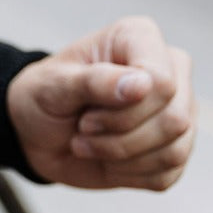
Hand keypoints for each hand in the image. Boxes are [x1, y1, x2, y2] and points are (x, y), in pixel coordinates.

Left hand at [6, 16, 194, 190]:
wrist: (36, 132)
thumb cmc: (43, 95)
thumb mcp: (54, 84)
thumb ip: (94, 81)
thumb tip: (142, 84)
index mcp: (138, 37)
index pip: (161, 80)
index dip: (124, 108)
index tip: (85, 112)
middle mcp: (168, 69)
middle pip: (174, 119)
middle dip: (120, 135)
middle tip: (83, 127)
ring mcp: (177, 110)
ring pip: (174, 150)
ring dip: (121, 155)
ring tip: (87, 142)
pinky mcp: (174, 147)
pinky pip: (167, 174)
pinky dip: (128, 173)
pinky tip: (105, 158)